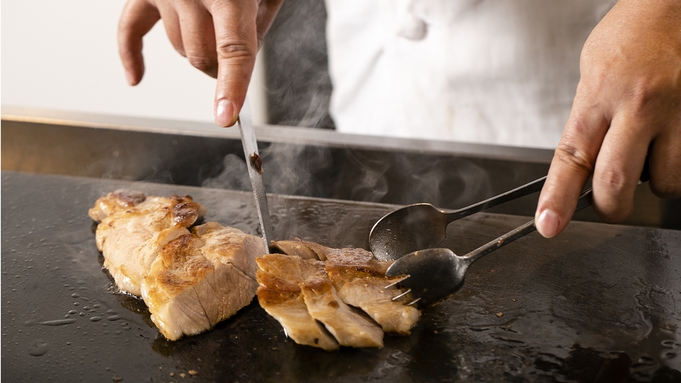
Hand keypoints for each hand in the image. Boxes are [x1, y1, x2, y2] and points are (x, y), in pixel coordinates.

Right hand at [118, 0, 282, 126]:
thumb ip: (259, 22)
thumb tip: (241, 58)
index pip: (233, 51)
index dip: (232, 87)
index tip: (226, 117)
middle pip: (201, 58)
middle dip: (221, 69)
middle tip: (234, 60)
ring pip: (176, 49)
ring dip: (196, 51)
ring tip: (213, 26)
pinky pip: (129, 27)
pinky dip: (131, 54)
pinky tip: (135, 77)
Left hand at [535, 0, 680, 237]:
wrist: (676, 2)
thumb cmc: (635, 33)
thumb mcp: (594, 70)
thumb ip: (589, 118)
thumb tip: (582, 164)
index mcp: (600, 95)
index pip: (571, 159)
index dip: (557, 199)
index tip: (548, 225)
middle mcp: (639, 105)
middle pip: (616, 182)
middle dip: (612, 206)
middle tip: (613, 204)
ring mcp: (680, 111)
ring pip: (667, 181)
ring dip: (658, 181)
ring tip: (654, 153)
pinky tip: (675, 138)